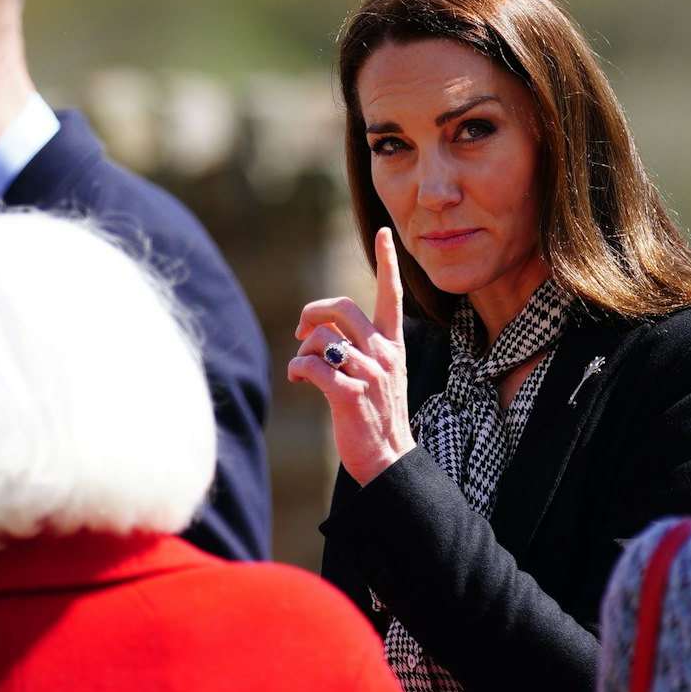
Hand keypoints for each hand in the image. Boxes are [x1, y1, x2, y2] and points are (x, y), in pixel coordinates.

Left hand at [288, 227, 417, 484]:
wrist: (388, 460)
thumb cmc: (377, 416)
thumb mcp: (378, 375)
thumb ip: (358, 348)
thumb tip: (316, 332)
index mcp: (393, 344)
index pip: (391, 295)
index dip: (387, 262)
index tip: (383, 231)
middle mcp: (384, 353)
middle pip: (340, 307)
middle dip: (312, 313)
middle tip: (300, 330)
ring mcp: (368, 373)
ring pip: (321, 338)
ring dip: (302, 350)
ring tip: (302, 368)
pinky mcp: (348, 394)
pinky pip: (310, 365)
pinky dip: (297, 370)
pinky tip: (299, 380)